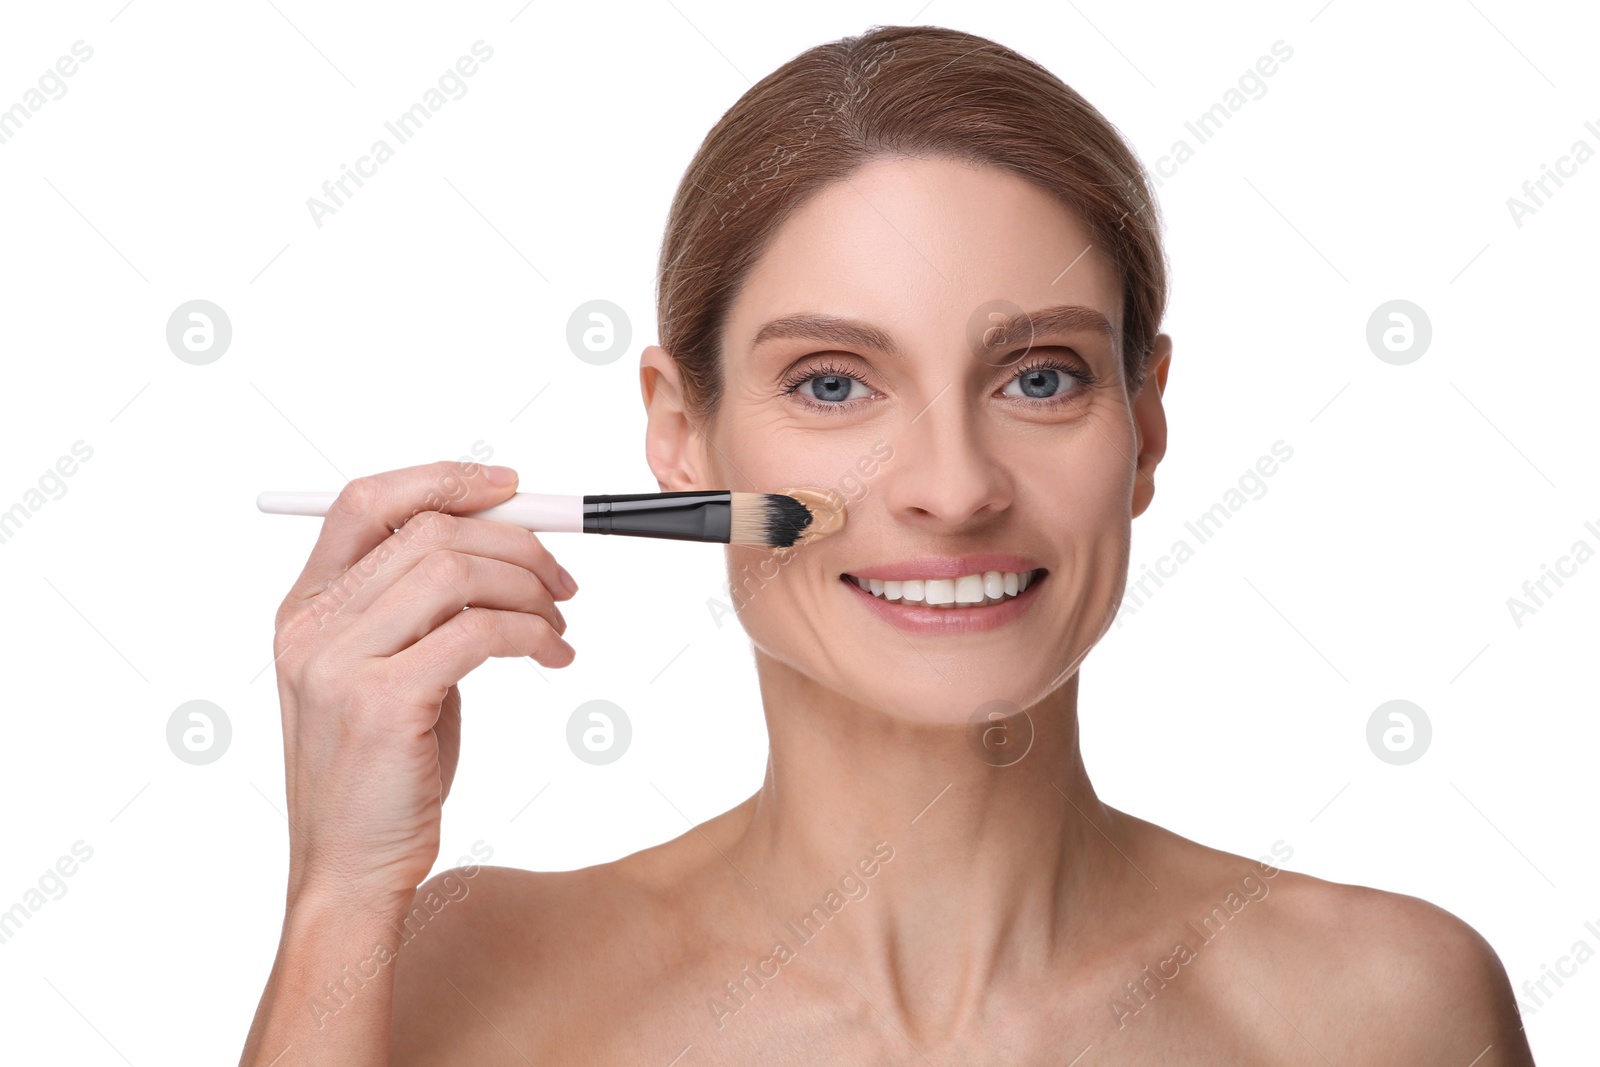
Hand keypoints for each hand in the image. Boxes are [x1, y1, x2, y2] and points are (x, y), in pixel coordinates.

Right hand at [268, 460, 576, 914]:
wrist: (349, 873)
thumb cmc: (382, 776)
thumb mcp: (390, 674)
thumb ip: (423, 609)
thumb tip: (504, 543)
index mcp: (304, 608)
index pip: (365, 501)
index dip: (443, 479)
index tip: (513, 489)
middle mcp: (311, 626)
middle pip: (428, 531)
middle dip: (515, 544)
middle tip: (563, 580)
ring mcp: (339, 663)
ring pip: (457, 573)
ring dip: (530, 590)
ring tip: (558, 625)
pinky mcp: (383, 702)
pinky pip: (480, 632)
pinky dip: (532, 634)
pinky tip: (554, 656)